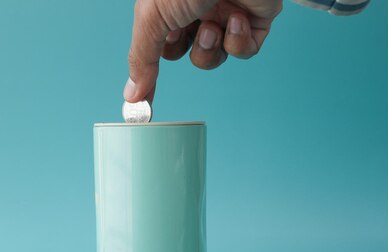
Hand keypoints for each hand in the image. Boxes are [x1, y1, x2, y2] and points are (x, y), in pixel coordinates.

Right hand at [124, 0, 282, 102]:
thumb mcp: (152, 18)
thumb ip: (141, 57)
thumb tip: (132, 94)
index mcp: (170, 6)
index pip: (155, 49)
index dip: (149, 77)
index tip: (142, 105)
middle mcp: (197, 10)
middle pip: (187, 54)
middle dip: (188, 50)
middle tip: (183, 38)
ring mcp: (225, 15)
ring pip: (215, 57)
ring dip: (211, 48)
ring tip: (212, 24)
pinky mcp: (255, 20)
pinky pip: (244, 51)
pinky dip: (238, 41)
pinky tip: (236, 18)